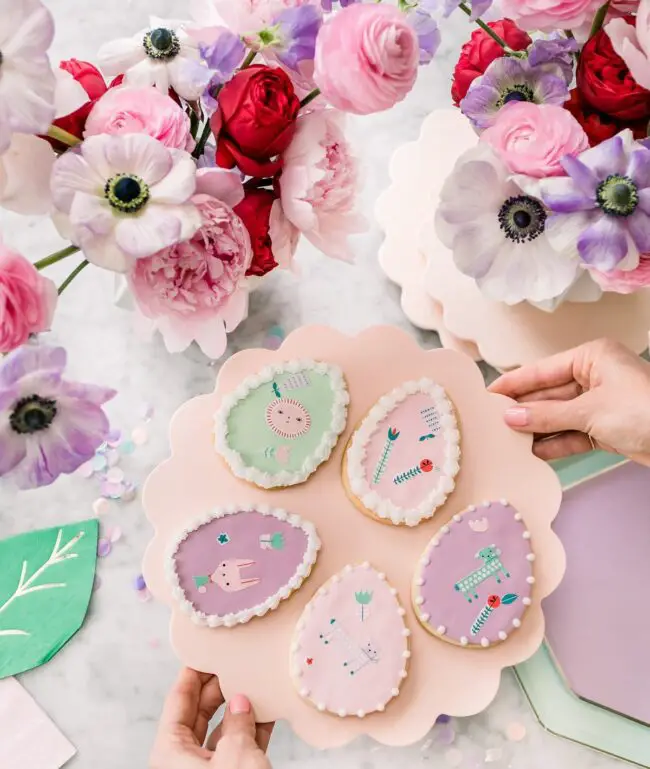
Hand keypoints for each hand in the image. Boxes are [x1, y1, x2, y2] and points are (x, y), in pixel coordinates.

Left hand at [150, 668, 272, 768]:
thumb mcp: (235, 756)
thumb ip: (237, 723)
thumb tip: (241, 702)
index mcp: (170, 752)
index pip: (178, 701)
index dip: (191, 673)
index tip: (203, 651)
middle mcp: (184, 760)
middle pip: (199, 713)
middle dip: (218, 688)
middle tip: (234, 663)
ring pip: (222, 731)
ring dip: (240, 709)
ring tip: (256, 685)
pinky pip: (238, 749)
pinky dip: (253, 731)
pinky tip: (269, 712)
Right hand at [489, 338, 649, 463]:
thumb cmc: (644, 411)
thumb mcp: (589, 411)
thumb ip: (547, 415)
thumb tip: (510, 416)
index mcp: (591, 357)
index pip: (541, 370)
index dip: (513, 383)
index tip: (487, 395)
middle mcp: (594, 376)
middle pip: (548, 394)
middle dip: (523, 410)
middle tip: (491, 422)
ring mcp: (601, 403)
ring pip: (559, 415)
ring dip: (536, 429)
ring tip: (505, 440)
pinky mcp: (607, 428)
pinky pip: (573, 433)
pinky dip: (555, 443)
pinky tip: (532, 452)